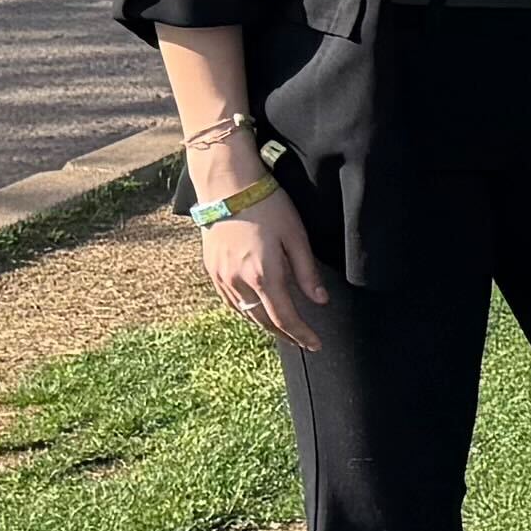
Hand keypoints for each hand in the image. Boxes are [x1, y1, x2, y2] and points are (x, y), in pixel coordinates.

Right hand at [200, 188, 327, 353]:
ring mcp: (221, 277)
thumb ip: (307, 272)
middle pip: (263, 321)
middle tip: (302, 341)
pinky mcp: (211, 270)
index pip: (285, 317)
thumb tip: (320, 301)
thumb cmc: (268, 206)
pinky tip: (255, 311)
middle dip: (285, 334)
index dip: (302, 334)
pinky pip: (230, 301)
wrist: (227, 185)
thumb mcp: (296, 236)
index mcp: (264, 275)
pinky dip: (245, 311)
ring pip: (244, 313)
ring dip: (265, 326)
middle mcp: (239, 281)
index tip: (316, 344)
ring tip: (283, 331)